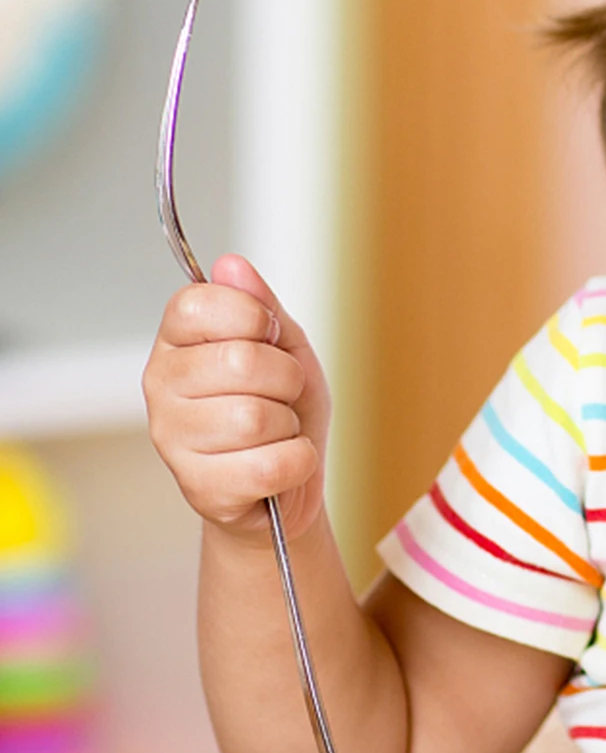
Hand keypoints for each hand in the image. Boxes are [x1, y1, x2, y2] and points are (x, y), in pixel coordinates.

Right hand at [143, 255, 330, 542]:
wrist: (288, 484)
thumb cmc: (283, 411)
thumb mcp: (286, 347)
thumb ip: (260, 305)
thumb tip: (231, 265)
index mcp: (177, 341)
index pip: (201, 303)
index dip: (255, 318)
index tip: (270, 336)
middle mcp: (161, 385)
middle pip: (240, 361)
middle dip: (285, 379)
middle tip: (282, 395)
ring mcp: (173, 438)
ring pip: (255, 417)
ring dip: (289, 425)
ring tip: (277, 432)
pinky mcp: (199, 486)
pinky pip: (270, 464)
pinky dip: (297, 462)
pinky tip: (282, 463)